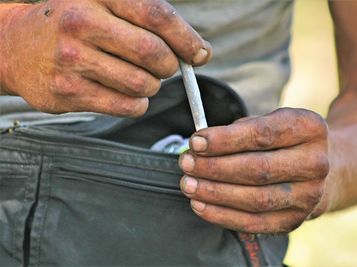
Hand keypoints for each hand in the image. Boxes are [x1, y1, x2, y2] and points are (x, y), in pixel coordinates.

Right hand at [0, 0, 210, 115]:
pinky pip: (126, 106)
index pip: (157, 15)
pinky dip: (137, 104)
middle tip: (162, 67)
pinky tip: (127, 94)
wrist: (16, 46)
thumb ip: (149, 22)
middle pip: (153, 53)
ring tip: (138, 79)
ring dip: (151, 87)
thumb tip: (200, 52)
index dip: (187, 39)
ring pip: (142, 85)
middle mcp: (82, 23)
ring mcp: (72, 59)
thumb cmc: (73, 25)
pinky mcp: (67, 91)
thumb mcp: (105, 6)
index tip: (201, 54)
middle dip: (169, 66)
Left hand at [179, 108, 329, 233]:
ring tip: (189, 184)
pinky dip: (222, 216)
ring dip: (215, 193)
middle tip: (187, 163)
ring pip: (256, 199)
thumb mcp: (271, 120)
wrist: (318, 168)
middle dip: (215, 167)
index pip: (263, 134)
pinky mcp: (294, 220)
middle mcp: (315, 163)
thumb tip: (201, 145)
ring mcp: (309, 196)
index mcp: (310, 128)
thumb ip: (241, 129)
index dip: (225, 140)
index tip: (196, 141)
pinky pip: (255, 223)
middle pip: (258, 169)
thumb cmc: (282, 140)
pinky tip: (200, 205)